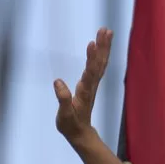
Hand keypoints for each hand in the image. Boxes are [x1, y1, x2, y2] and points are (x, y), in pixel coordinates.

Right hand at [53, 27, 112, 145]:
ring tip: (106, 32)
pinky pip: (97, 67)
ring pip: (100, 64)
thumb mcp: (65, 115)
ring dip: (104, 48)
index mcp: (85, 91)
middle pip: (99, 64)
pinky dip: (98, 56)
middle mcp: (91, 86)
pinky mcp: (90, 85)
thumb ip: (63, 99)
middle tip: (106, 30)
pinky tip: (99, 46)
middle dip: (103, 46)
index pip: (90, 72)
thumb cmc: (71, 125)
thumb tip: (58, 82)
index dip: (91, 58)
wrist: (81, 133)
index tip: (92, 43)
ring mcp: (92, 85)